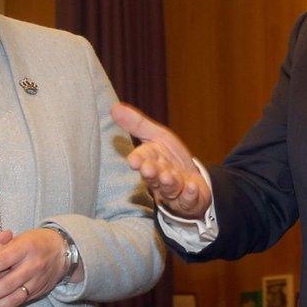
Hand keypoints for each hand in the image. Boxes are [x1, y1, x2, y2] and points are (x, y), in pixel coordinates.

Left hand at [0, 228, 68, 306]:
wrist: (60, 251)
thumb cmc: (34, 242)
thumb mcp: (19, 238)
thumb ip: (0, 248)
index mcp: (26, 247)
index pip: (3, 260)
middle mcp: (33, 264)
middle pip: (8, 283)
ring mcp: (37, 279)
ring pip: (14, 297)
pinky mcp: (38, 291)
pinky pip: (19, 301)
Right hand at [111, 102, 212, 218]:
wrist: (193, 182)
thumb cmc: (171, 158)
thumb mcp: (157, 137)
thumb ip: (137, 124)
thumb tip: (113, 107)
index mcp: (151, 160)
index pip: (143, 159)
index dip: (139, 160)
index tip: (134, 160)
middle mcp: (159, 177)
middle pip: (154, 175)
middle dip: (151, 172)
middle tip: (148, 169)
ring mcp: (174, 190)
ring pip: (169, 187)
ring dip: (168, 183)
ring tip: (168, 177)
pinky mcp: (189, 199)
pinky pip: (189, 198)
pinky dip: (190, 194)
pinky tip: (192, 187)